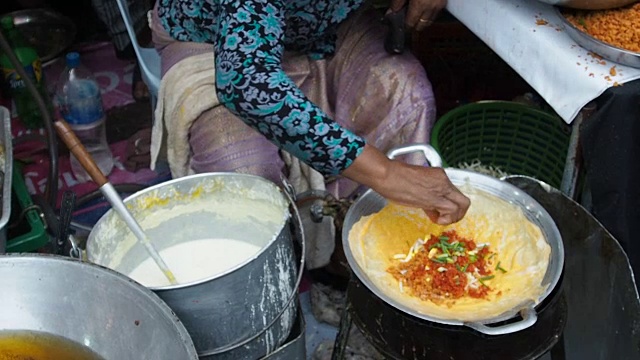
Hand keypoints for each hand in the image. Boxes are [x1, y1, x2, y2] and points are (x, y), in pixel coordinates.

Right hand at [342, 145, 469, 224]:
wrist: (387, 175)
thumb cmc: (395, 175)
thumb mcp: (416, 180)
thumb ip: (425, 190)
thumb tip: (426, 202)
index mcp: (439, 175)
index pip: (453, 193)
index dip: (447, 203)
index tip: (437, 208)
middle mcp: (443, 182)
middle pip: (464, 201)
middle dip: (459, 213)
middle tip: (449, 218)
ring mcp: (439, 190)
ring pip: (459, 207)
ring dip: (453, 218)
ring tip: (441, 220)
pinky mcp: (433, 199)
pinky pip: (446, 211)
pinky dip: (443, 219)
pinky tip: (434, 219)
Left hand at [389, 0, 446, 30]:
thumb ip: (397, 2)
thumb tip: (391, 13)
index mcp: (420, 4)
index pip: (410, 24)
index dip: (404, 28)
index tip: (398, 28)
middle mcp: (431, 7)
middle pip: (421, 26)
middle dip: (413, 26)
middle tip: (405, 22)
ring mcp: (440, 4)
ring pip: (430, 20)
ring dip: (422, 21)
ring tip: (414, 16)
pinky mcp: (445, 1)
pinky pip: (436, 12)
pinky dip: (429, 14)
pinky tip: (424, 8)